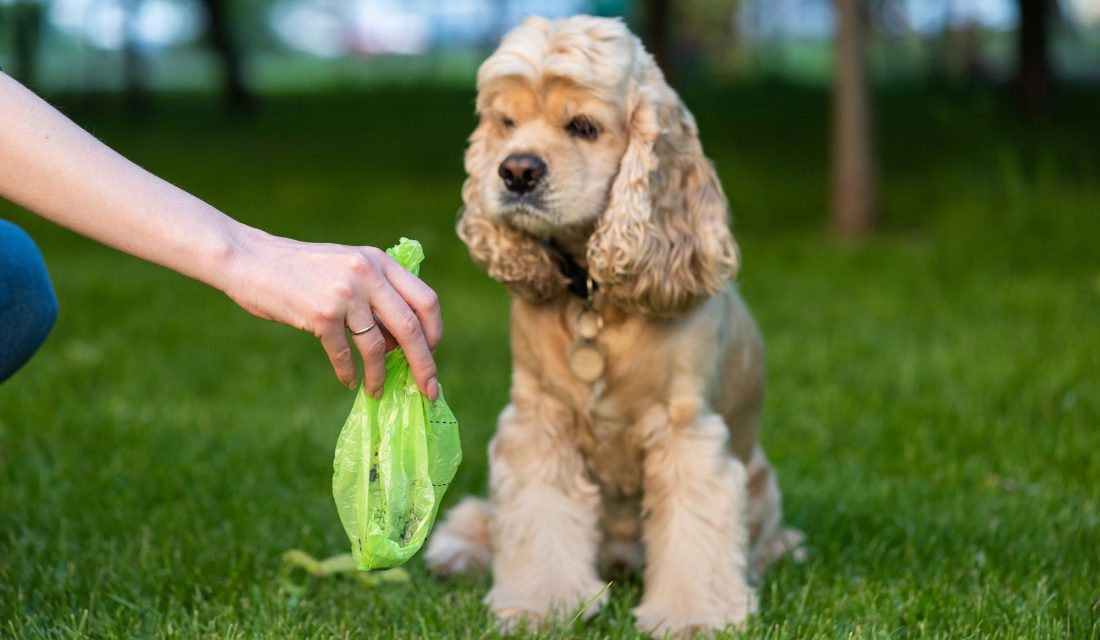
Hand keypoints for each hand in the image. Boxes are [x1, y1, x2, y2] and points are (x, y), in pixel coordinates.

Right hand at [220, 227, 441, 399]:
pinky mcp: (320, 314)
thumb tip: (402, 340)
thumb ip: (376, 292)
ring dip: (381, 376)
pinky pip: (344, 354)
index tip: (432, 353)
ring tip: (377, 391)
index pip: (426, 300)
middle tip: (430, 389)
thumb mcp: (348, 265)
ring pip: (378, 347)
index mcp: (379, 261)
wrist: (250, 260)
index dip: (434, 331)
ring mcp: (344, 294)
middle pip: (411, 328)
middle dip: (424, 364)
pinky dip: (349, 373)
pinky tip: (349, 381)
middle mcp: (367, 274)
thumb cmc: (301, 269)